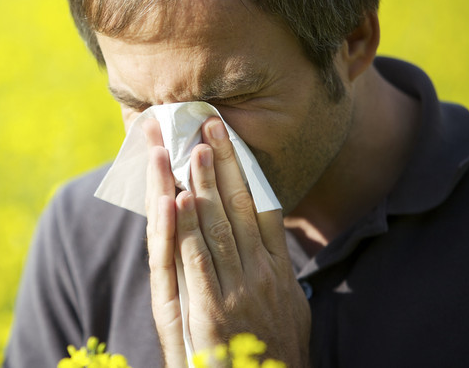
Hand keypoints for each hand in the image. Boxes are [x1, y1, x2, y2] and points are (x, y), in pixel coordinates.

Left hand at [144, 116, 309, 367]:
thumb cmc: (277, 355)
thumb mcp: (291, 310)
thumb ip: (279, 275)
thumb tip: (272, 244)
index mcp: (279, 271)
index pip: (262, 207)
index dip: (245, 170)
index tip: (231, 138)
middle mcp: (261, 274)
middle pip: (240, 208)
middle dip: (223, 164)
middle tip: (208, 125)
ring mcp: (238, 291)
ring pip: (217, 227)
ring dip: (202, 185)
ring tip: (190, 149)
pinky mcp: (213, 312)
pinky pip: (197, 262)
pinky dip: (186, 229)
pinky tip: (177, 202)